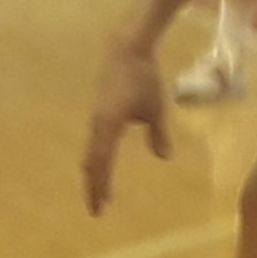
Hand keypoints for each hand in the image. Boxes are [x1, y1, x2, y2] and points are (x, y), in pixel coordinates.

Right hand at [81, 40, 174, 214]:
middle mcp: (97, 125)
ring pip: (91, 152)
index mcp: (108, 127)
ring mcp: (96, 117)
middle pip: (92, 162)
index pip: (102, 165)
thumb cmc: (144, 77)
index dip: (101, 187)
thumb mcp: (156, 108)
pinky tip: (103, 161)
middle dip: (94, 185)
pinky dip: (97, 156)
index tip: (101, 208)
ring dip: (94, 172)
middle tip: (97, 208)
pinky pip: (95, 140)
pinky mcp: (99, 109)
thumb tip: (164, 157)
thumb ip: (159, 134)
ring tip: (98, 190)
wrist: (128, 48)